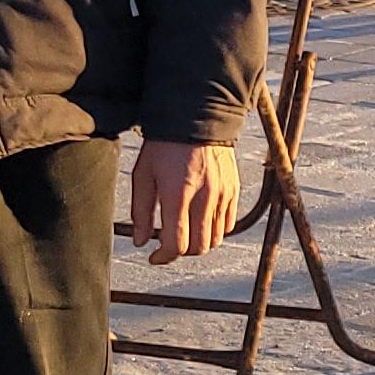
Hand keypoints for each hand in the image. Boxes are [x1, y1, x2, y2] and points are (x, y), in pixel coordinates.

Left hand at [132, 138, 240, 264]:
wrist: (196, 116)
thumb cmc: (164, 145)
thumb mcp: (143, 175)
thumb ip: (141, 212)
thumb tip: (141, 242)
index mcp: (177, 194)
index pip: (176, 244)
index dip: (163, 257)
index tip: (155, 256)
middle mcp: (203, 197)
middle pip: (198, 247)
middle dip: (181, 252)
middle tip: (169, 244)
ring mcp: (222, 194)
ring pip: (215, 239)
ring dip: (199, 243)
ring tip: (185, 232)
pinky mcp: (233, 189)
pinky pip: (228, 223)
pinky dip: (215, 230)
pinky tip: (201, 220)